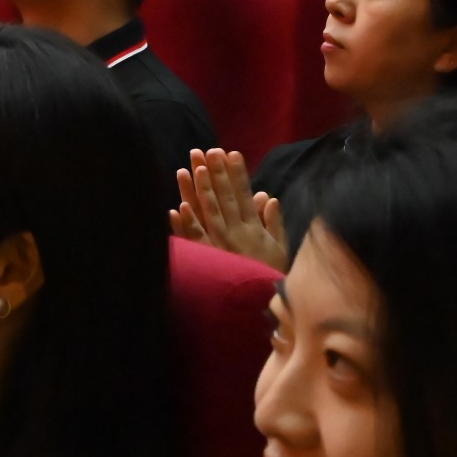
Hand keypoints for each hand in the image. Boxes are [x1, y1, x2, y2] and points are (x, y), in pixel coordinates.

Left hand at [169, 149, 287, 270]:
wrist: (262, 306)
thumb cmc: (271, 276)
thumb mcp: (279, 248)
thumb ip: (274, 222)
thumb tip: (268, 196)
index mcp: (254, 228)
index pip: (244, 194)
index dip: (237, 173)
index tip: (231, 152)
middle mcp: (236, 233)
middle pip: (224, 198)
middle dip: (216, 172)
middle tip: (208, 150)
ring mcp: (220, 246)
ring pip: (208, 213)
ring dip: (201, 190)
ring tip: (194, 168)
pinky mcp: (208, 261)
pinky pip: (195, 241)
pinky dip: (186, 225)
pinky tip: (177, 208)